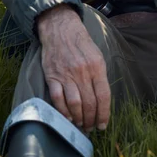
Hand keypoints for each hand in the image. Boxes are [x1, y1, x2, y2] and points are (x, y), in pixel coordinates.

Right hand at [37, 5, 110, 131]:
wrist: (61, 29)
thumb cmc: (81, 44)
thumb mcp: (97, 56)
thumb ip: (100, 76)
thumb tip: (102, 100)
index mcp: (97, 67)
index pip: (103, 96)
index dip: (104, 114)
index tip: (103, 125)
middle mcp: (82, 72)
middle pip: (89, 103)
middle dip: (92, 120)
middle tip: (91, 127)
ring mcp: (66, 75)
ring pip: (75, 104)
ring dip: (79, 119)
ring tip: (81, 124)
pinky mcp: (52, 76)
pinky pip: (58, 99)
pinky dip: (63, 111)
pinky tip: (68, 117)